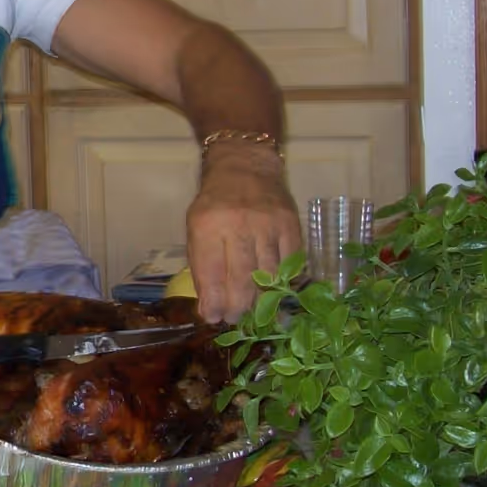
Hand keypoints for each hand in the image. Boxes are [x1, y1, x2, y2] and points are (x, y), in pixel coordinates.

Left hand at [185, 147, 300, 323]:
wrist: (245, 167)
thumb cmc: (215, 203)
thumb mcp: (196, 228)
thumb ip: (201, 265)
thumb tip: (209, 307)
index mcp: (208, 225)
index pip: (211, 273)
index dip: (214, 301)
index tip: (214, 318)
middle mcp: (239, 224)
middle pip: (242, 278)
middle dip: (238, 306)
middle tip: (235, 319)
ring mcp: (268, 224)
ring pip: (268, 275)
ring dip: (261, 300)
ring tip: (254, 312)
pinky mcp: (290, 224)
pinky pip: (290, 263)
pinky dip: (283, 281)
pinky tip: (276, 292)